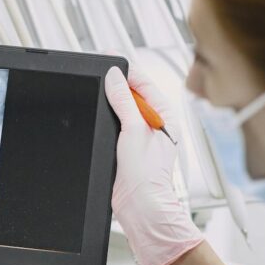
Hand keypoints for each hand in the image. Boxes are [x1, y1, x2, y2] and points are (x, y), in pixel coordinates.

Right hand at [105, 65, 203, 264]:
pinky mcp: (126, 150)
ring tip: (100, 95)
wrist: (140, 207)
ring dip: (110, 104)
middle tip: (100, 74)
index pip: (145, 83)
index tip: (110, 58)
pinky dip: (106, 120)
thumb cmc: (148, 176)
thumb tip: (114, 78)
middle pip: (133, 95)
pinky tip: (99, 119)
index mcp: (164, 116)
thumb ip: (124, 101)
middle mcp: (154, 125)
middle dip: (116, 85)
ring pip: (122, 111)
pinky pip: (115, 127)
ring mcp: (140, 137)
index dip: (127, 70)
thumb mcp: (133, 130)